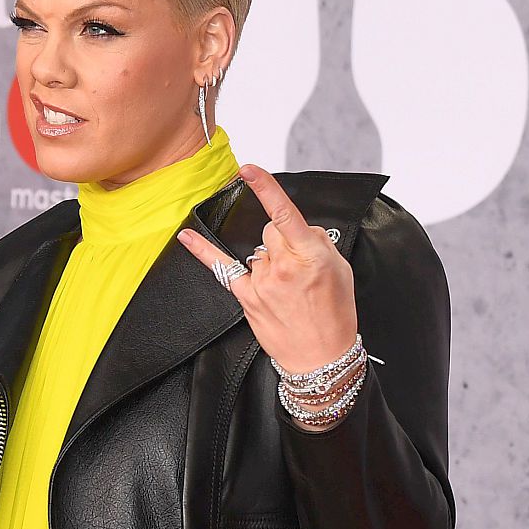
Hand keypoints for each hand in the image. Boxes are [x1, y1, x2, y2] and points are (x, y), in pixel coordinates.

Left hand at [176, 165, 359, 429]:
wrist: (321, 359)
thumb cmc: (335, 316)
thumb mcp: (341, 271)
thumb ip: (319, 243)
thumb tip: (300, 229)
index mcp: (311, 256)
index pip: (284, 213)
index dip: (266, 188)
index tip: (249, 169)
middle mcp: (283, 266)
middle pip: (270, 229)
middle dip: (282, 238)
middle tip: (298, 265)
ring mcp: (262, 282)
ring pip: (257, 249)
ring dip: (269, 259)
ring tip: (287, 288)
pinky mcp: (247, 297)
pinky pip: (221, 267)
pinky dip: (203, 251)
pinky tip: (186, 236)